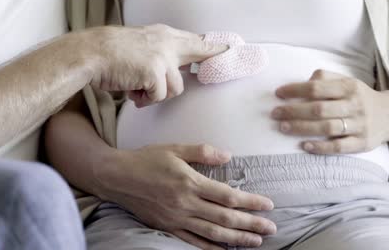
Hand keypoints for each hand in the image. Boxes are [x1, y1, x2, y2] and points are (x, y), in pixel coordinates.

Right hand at [82, 24, 227, 106]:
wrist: (91, 54)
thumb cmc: (110, 55)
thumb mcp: (139, 47)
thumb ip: (158, 56)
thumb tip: (171, 72)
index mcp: (162, 35)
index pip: (193, 40)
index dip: (211, 46)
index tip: (229, 47)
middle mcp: (167, 43)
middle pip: (199, 50)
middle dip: (214, 54)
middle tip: (230, 52)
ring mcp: (163, 57)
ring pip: (176, 88)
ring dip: (157, 95)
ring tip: (138, 89)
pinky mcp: (156, 72)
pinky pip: (158, 96)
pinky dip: (145, 99)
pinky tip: (132, 92)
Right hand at [97, 144, 276, 249]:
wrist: (117, 177)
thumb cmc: (146, 160)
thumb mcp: (175, 149)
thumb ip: (203, 152)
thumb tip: (228, 155)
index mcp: (190, 182)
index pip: (228, 196)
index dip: (251, 202)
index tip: (268, 205)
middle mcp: (186, 204)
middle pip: (225, 218)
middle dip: (251, 224)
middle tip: (272, 228)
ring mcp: (177, 219)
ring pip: (213, 233)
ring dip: (237, 239)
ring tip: (256, 241)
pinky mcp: (168, 227)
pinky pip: (193, 241)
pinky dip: (210, 248)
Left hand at [272, 70, 388, 153]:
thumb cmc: (358, 97)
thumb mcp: (346, 82)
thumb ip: (326, 78)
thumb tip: (304, 83)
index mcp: (348, 87)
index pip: (317, 88)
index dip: (295, 90)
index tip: (278, 93)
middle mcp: (354, 105)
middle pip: (319, 109)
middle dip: (293, 111)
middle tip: (275, 113)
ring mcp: (359, 126)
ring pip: (327, 128)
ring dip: (302, 128)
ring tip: (283, 127)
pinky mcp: (362, 143)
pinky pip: (339, 147)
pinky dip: (321, 147)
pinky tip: (304, 146)